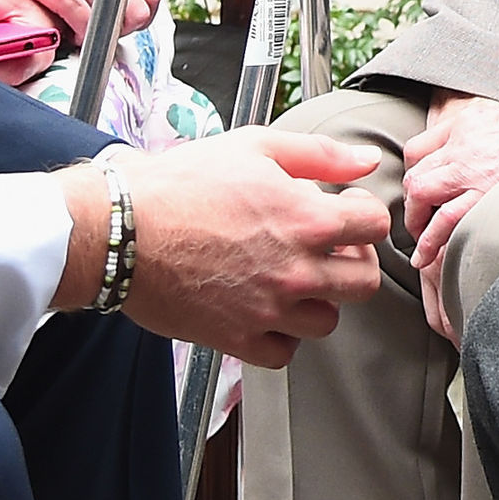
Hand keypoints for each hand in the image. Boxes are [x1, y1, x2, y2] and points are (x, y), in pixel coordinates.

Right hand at [0, 0, 163, 38]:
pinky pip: (87, 25)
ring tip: (94, 34)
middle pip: (141, 8)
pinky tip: (75, 35)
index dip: (147, 9)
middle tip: (115, 30)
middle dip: (132, 27)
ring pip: (118, 19)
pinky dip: (84, 37)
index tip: (133, 16)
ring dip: (108, 34)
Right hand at [53, 130, 388, 363]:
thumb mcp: (255, 146)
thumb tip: (366, 162)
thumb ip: (320, 155)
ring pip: (328, 322)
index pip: (376, 227)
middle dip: (354, 262)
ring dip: (318, 300)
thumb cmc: (181, 184)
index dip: (365, 215)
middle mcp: (296, 272)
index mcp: (305, 220)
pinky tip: (265, 309)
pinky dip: (281, 336)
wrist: (122, 230)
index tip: (347, 212)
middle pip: (365, 283)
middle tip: (328, 249)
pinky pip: (284, 353)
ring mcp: (268, 312)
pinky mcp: (237, 340)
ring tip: (292, 278)